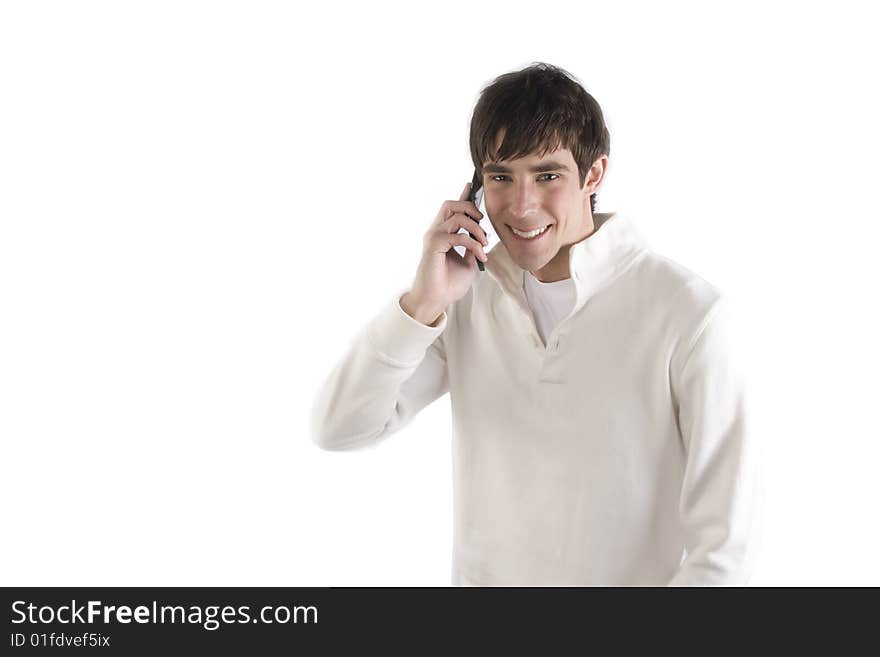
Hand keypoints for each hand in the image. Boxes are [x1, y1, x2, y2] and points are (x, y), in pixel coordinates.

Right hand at [401, 182, 488, 324]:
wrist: (437, 300)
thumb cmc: (448, 284)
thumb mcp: (467, 263)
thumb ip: (472, 247)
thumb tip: (480, 237)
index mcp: (443, 234)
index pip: (453, 209)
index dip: (463, 196)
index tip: (472, 185)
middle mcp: (436, 231)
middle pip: (452, 204)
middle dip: (471, 208)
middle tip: (482, 223)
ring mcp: (433, 236)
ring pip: (457, 216)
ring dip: (476, 229)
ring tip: (484, 244)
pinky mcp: (433, 244)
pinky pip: (459, 236)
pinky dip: (473, 244)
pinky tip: (480, 256)